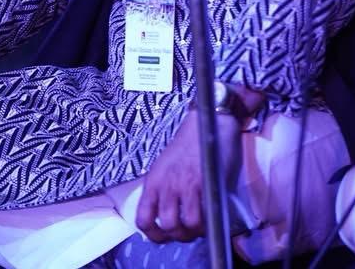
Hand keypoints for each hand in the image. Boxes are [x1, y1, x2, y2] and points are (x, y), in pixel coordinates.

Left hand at [135, 109, 241, 243]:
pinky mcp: (204, 183)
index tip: (164, 236)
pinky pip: (203, 216)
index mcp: (153, 180)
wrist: (208, 119)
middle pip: (166, 226)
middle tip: (188, 230)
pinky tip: (211, 218)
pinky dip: (207, 224)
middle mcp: (166, 184)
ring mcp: (185, 184)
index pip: (143, 219)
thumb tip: (170, 217)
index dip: (153, 235)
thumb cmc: (189, 143)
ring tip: (201, 226)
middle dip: (179, 235)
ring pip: (185, 226)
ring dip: (195, 232)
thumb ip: (165, 189)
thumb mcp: (166, 166)